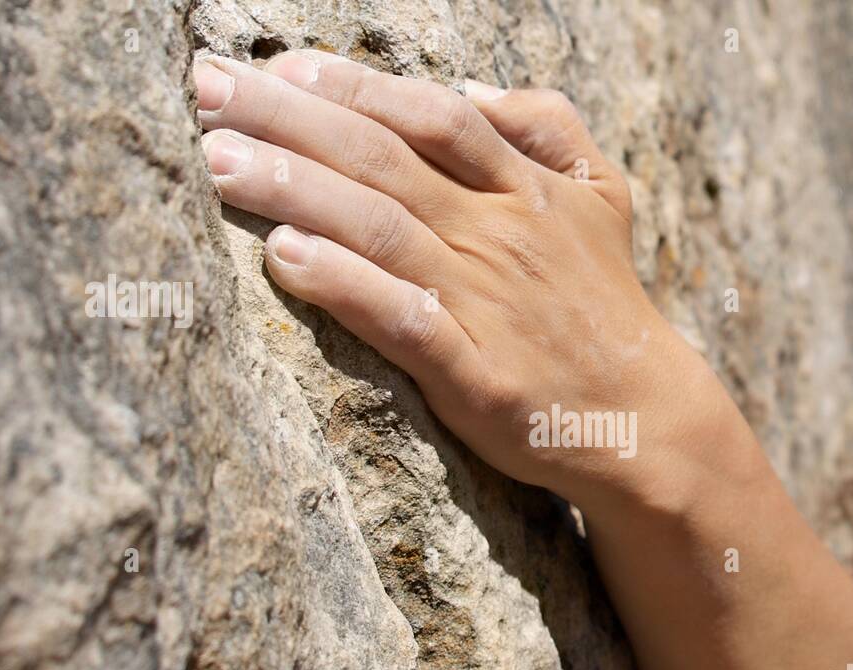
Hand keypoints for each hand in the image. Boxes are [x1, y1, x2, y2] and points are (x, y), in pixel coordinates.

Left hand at [194, 51, 725, 512]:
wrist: (647, 419)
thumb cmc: (607, 306)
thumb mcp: (606, 197)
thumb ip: (551, 128)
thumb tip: (476, 90)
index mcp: (528, 189)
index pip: (431, 116)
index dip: (353, 84)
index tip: (279, 67)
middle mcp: (500, 234)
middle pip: (384, 158)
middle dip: (289, 117)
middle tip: (206, 88)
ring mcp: (487, 303)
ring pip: (379, 226)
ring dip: (294, 187)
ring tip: (218, 160)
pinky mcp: (476, 373)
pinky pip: (401, 319)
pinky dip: (343, 283)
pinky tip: (284, 255)